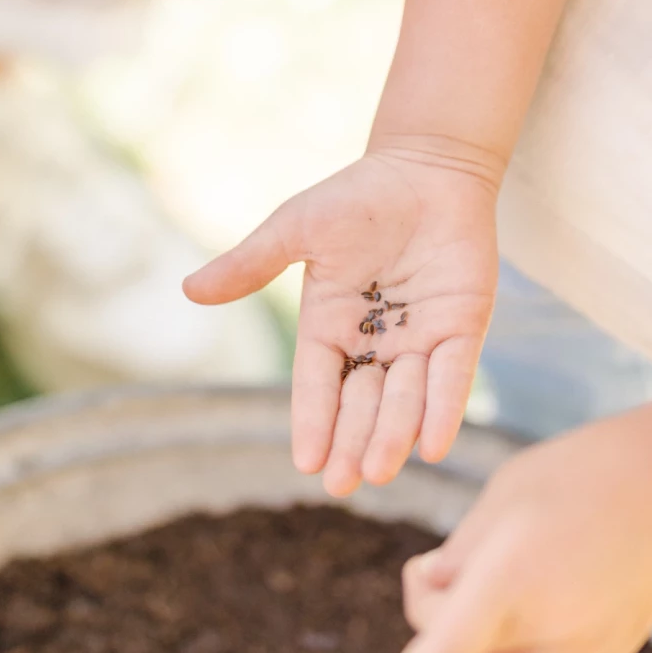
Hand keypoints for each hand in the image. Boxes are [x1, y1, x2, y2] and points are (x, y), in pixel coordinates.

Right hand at [184, 142, 498, 493]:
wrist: (426, 168)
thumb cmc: (357, 195)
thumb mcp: (296, 229)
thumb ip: (250, 264)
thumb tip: (189, 290)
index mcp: (329, 326)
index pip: (318, 384)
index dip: (313, 422)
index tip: (305, 462)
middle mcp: (373, 343)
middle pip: (360, 403)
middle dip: (351, 442)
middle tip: (342, 484)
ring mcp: (420, 339)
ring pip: (405, 398)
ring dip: (393, 434)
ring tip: (379, 469)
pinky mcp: (462, 329)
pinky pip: (453, 376)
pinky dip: (445, 409)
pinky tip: (435, 445)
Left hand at [353, 409, 651, 652]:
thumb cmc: (577, 470)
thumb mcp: (499, 496)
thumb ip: (459, 556)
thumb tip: (434, 602)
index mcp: (512, 575)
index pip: (444, 647)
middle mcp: (552, 624)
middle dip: (440, 614)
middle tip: (454, 562)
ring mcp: (590, 649)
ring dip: (484, 646)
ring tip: (505, 584)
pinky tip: (536, 631)